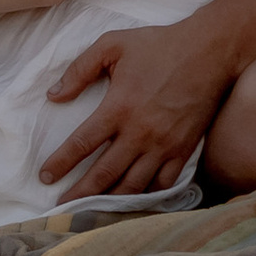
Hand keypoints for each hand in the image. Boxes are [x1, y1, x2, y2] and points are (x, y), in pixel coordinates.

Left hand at [36, 17, 237, 200]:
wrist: (209, 52)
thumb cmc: (157, 45)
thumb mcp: (111, 45)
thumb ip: (79, 70)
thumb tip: (54, 95)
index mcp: (118, 107)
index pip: (82, 143)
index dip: (61, 163)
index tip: (46, 177)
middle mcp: (140, 133)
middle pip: (105, 173)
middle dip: (81, 193)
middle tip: (63, 207)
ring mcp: (164, 145)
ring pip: (134, 184)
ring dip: (111, 200)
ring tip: (93, 210)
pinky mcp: (184, 150)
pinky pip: (164, 183)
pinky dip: (147, 196)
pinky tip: (133, 201)